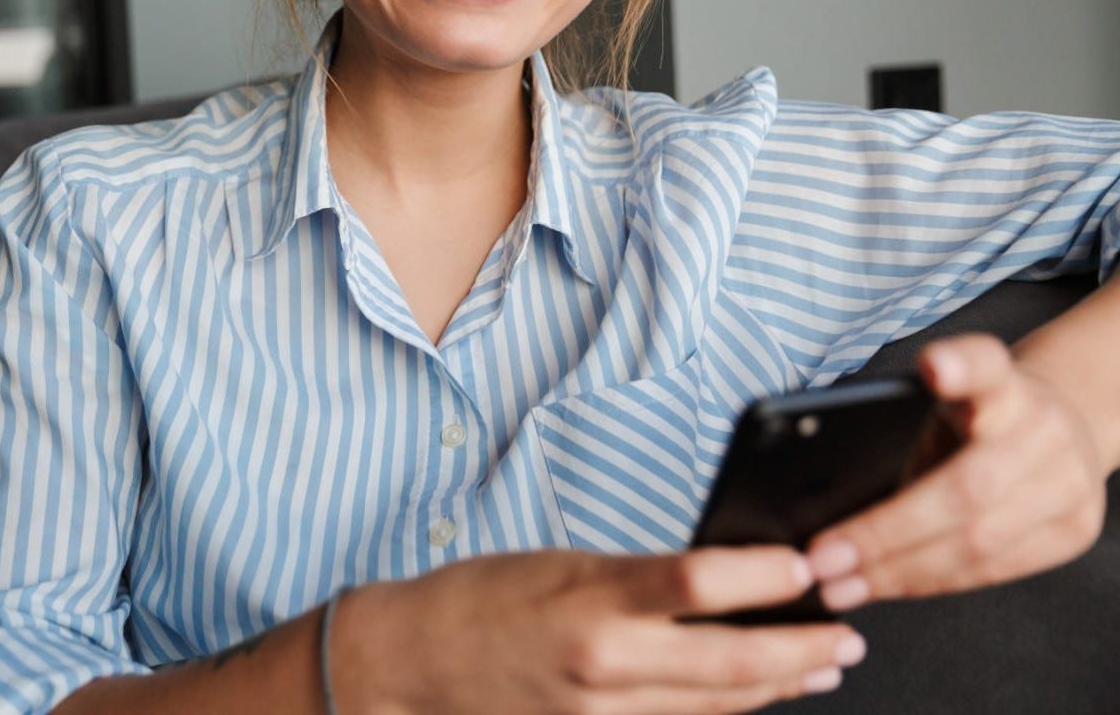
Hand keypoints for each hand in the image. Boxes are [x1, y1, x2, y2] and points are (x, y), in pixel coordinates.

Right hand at [333, 547, 867, 714]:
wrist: (417, 661)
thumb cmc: (482, 596)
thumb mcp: (562, 562)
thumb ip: (637, 577)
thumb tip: (715, 577)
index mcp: (591, 597)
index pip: (698, 582)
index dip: (765, 577)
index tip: (807, 565)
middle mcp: (603, 660)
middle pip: (729, 663)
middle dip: (801, 651)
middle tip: (846, 635)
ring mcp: (602, 710)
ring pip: (716, 706)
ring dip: (780, 686)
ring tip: (824, 666)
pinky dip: (727, 709)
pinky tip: (757, 695)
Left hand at [807, 333, 1107, 609]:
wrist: (1063, 428)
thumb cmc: (977, 417)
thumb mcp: (945, 401)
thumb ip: (900, 425)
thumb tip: (819, 487)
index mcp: (1004, 383)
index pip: (987, 365)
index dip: (962, 366)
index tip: (934, 365)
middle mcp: (1043, 428)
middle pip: (966, 488)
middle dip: (885, 533)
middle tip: (824, 558)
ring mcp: (1068, 483)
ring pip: (978, 544)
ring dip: (899, 573)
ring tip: (841, 585)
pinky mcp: (1073, 532)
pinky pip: (993, 571)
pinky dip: (930, 583)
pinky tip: (887, 586)